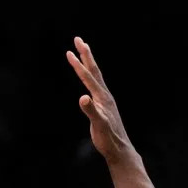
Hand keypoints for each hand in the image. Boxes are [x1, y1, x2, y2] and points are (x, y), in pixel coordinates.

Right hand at [67, 36, 134, 163]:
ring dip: (87, 63)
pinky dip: (89, 78)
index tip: (69, 51)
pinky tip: (87, 79)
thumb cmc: (108, 138)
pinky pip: (95, 86)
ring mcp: (105, 100)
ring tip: (82, 53)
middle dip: (85, 54)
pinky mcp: (103, 106)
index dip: (78, 64)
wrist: (119, 147)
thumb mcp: (98, 124)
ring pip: (95, 77)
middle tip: (77, 39)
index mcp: (102, 97)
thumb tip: (82, 97)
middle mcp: (105, 95)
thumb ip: (90, 110)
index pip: (88, 77)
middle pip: (94, 70)